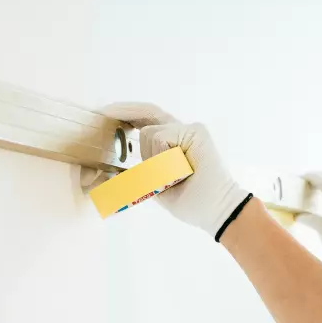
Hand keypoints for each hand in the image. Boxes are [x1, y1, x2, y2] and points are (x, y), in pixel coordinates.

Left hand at [95, 102, 250, 239]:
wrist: (217, 211)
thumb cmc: (193, 203)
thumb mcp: (157, 186)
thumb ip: (142, 171)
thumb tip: (111, 169)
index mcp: (175, 143)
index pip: (149, 120)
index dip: (129, 112)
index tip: (108, 111)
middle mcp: (184, 131)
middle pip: (147, 118)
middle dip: (126, 113)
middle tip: (104, 111)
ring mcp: (190, 129)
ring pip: (150, 134)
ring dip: (154, 161)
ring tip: (175, 177)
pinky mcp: (196, 131)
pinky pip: (161, 139)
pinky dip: (163, 160)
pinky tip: (180, 171)